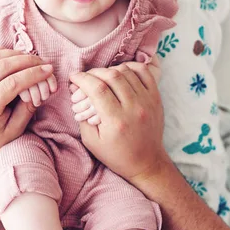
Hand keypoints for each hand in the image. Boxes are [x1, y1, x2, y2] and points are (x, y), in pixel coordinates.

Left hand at [0, 48, 55, 173]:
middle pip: (3, 65)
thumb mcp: (13, 131)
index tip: (49, 70)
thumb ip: (27, 108)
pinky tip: (10, 56)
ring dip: (13, 53)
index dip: (34, 74)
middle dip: (27, 60)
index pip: (13, 82)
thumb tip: (40, 84)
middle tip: (43, 63)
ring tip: (29, 59)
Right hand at [70, 62, 166, 183]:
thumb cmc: (117, 155)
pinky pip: (144, 72)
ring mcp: (147, 101)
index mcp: (116, 121)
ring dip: (110, 70)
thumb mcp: (92, 142)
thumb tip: (79, 94)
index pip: (97, 89)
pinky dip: (130, 67)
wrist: (147, 162)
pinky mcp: (156, 98)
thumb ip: (83, 117)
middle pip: (112, 76)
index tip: (74, 77)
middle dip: (94, 72)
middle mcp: (134, 108)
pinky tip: (120, 72)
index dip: (82, 79)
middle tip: (86, 77)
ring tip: (101, 77)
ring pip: (127, 71)